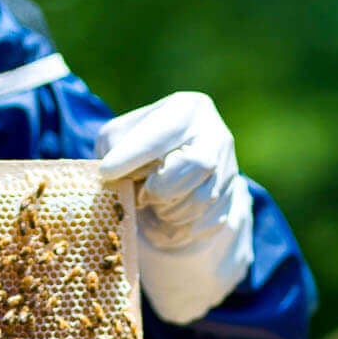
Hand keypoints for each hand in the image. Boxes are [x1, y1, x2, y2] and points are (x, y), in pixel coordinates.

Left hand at [96, 91, 254, 324]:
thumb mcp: (119, 136)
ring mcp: (228, 169)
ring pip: (202, 199)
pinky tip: (165, 221)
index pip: (163, 133)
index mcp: (188, 109)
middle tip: (140, 196)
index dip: (134, 154)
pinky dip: (181, 229)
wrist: (174, 169)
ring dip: (168, 211)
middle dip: (161, 188)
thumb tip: (115, 174)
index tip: (106, 172)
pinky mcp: (231, 200)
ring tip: (152, 206)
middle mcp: (216, 135)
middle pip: (196, 165)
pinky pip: (207, 223)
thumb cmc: (138, 148)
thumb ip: (115, 148)